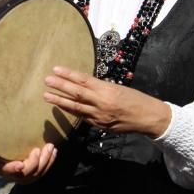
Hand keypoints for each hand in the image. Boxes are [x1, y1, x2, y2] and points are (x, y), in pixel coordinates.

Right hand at [0, 143, 56, 183]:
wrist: (7, 156)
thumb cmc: (3, 147)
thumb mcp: (0, 144)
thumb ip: (3, 139)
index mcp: (2, 167)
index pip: (7, 170)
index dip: (13, 168)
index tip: (20, 164)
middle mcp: (13, 175)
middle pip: (26, 172)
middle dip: (35, 161)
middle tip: (39, 149)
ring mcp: (25, 177)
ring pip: (37, 173)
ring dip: (46, 160)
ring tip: (50, 147)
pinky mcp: (34, 175)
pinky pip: (43, 171)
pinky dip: (50, 161)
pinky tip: (54, 152)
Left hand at [44, 66, 171, 138]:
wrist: (148, 117)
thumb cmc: (135, 99)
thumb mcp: (118, 87)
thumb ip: (100, 87)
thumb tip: (84, 84)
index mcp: (107, 89)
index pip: (83, 80)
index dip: (69, 74)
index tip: (56, 69)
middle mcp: (101, 103)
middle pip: (76, 93)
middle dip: (60, 86)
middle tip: (46, 80)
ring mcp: (99, 116)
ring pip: (75, 107)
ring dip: (59, 101)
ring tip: (46, 95)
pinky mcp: (99, 125)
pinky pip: (82, 117)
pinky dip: (71, 111)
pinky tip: (62, 107)